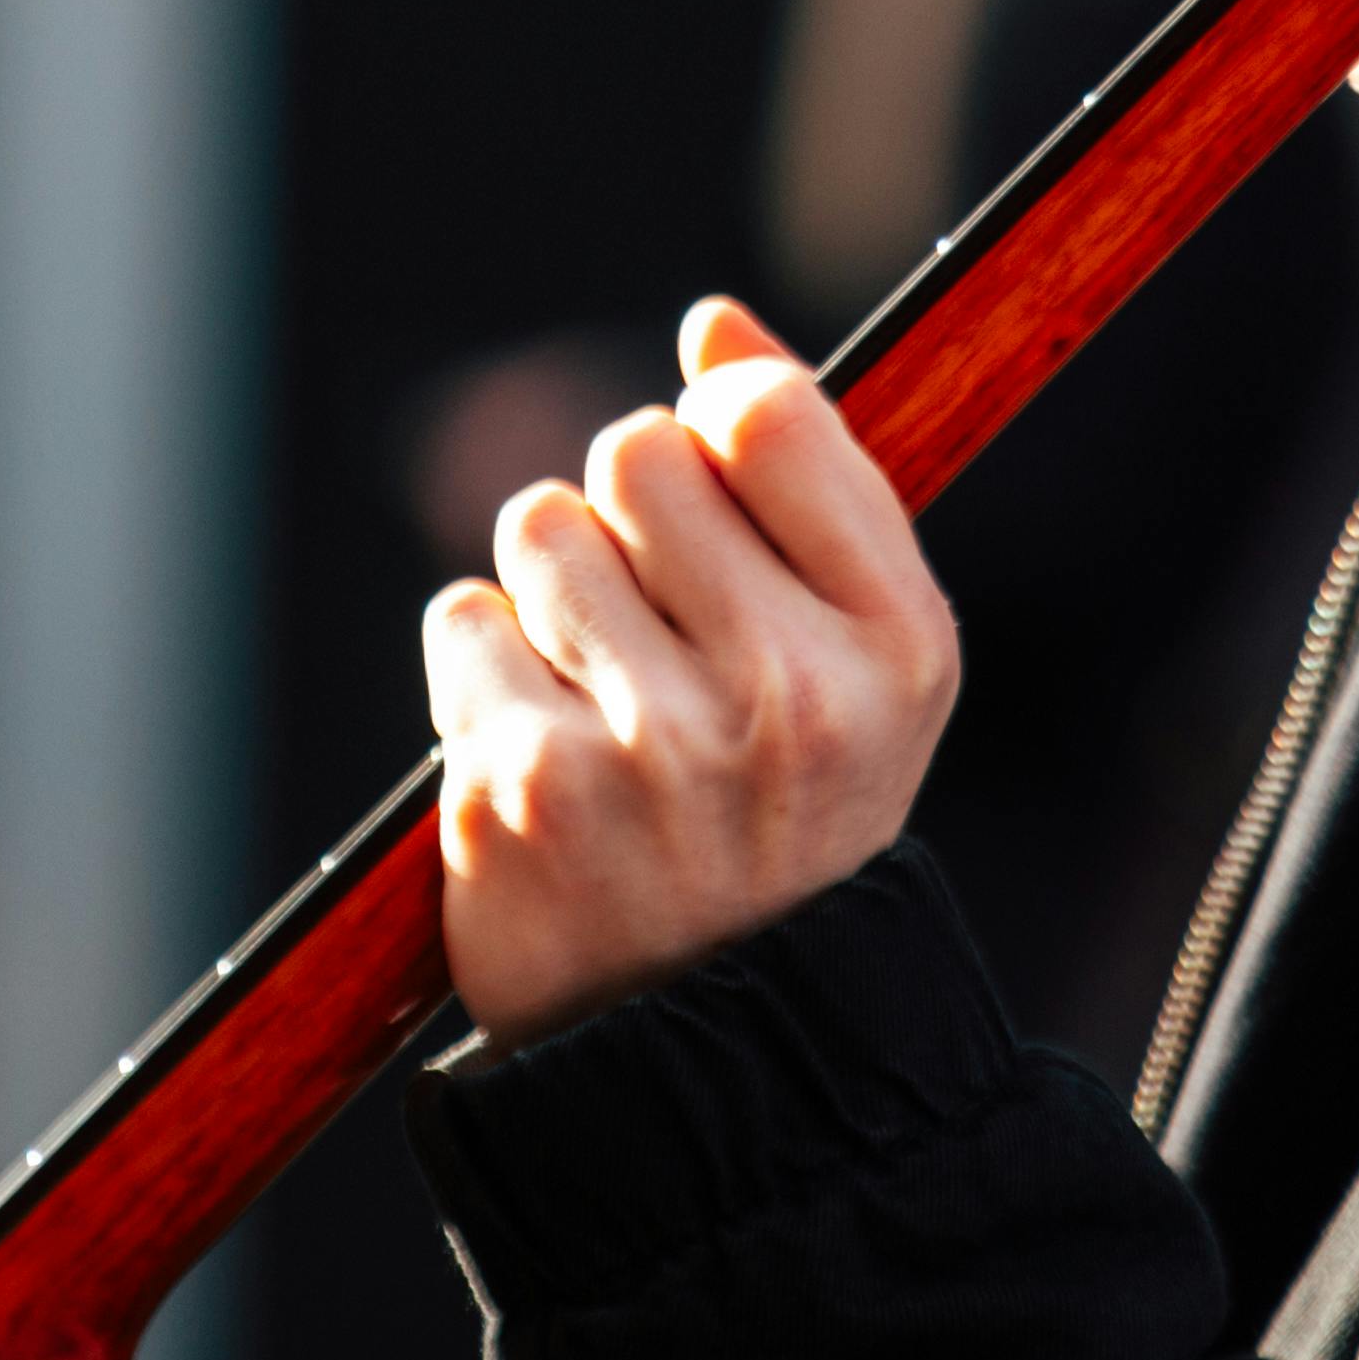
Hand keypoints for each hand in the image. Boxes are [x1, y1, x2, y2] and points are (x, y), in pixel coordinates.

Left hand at [421, 298, 958, 1051]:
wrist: (708, 1039)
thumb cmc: (787, 814)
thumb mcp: (860, 659)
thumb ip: (808, 477)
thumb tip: (714, 320)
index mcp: (894, 647)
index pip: (765, 414)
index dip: (719, 433)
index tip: (721, 506)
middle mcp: (784, 694)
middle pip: (635, 451)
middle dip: (628, 515)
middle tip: (660, 630)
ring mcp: (648, 747)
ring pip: (540, 525)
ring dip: (552, 590)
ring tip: (606, 695)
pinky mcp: (519, 791)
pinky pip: (463, 619)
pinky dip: (487, 671)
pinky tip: (544, 753)